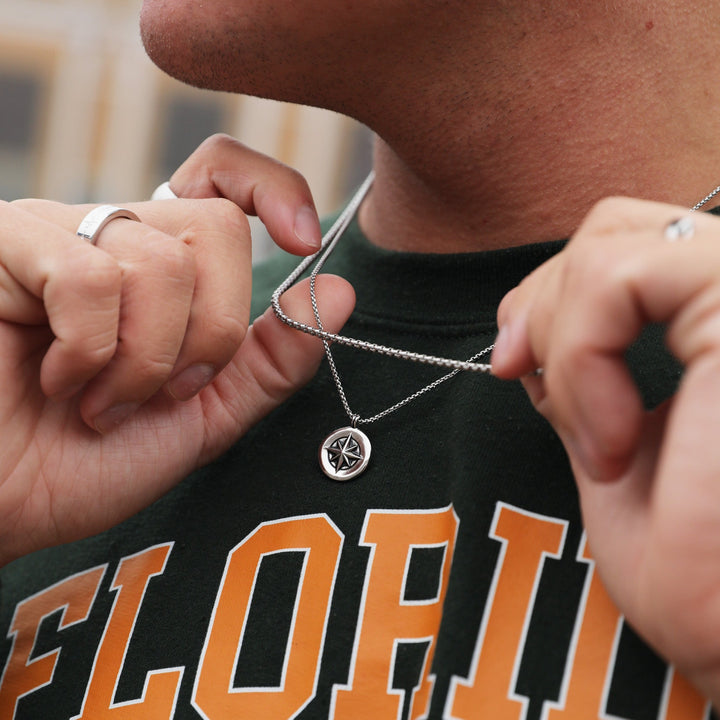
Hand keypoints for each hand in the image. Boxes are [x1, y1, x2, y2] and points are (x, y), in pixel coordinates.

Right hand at [0, 143, 353, 564]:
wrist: (2, 506)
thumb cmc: (88, 462)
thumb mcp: (207, 415)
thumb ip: (273, 359)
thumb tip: (339, 292)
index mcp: (159, 267)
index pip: (220, 179)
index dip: (272, 189)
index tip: (303, 241)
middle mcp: (110, 237)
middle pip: (215, 228)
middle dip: (210, 333)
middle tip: (167, 390)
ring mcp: (55, 235)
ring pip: (161, 262)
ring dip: (146, 360)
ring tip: (102, 401)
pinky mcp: (4, 247)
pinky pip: (90, 277)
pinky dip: (92, 352)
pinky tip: (58, 383)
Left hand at [491, 198, 719, 701]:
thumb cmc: (698, 580)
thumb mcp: (617, 449)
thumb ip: (587, 377)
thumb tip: (531, 334)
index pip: (628, 247)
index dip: (551, 292)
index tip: (508, 361)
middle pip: (618, 226)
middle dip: (542, 300)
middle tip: (515, 371)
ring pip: (614, 241)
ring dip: (565, 341)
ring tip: (595, 439)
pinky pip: (621, 277)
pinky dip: (582, 357)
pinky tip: (610, 443)